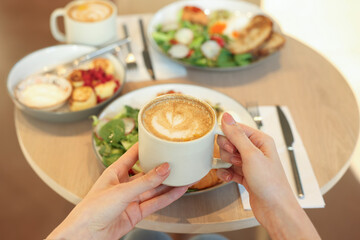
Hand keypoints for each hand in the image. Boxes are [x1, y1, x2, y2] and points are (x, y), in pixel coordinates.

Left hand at [47, 143, 187, 239]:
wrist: (85, 237)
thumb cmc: (91, 211)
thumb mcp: (121, 191)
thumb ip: (145, 182)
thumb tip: (164, 168)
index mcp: (115, 172)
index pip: (133, 155)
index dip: (146, 146)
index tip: (159, 139)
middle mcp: (123, 185)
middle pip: (147, 173)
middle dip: (161, 167)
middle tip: (177, 159)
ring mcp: (130, 200)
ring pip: (153, 189)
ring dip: (168, 184)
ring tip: (184, 175)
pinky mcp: (135, 213)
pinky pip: (155, 203)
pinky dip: (168, 198)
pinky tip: (178, 191)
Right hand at [216, 113, 319, 238]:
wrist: (275, 209)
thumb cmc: (270, 183)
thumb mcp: (251, 155)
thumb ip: (236, 135)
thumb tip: (227, 117)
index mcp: (260, 140)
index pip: (237, 128)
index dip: (229, 136)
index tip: (229, 147)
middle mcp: (255, 151)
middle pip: (230, 142)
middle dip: (228, 151)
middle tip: (236, 160)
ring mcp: (250, 164)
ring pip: (228, 156)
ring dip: (227, 163)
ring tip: (236, 170)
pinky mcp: (245, 176)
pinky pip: (229, 169)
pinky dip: (226, 173)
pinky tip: (229, 178)